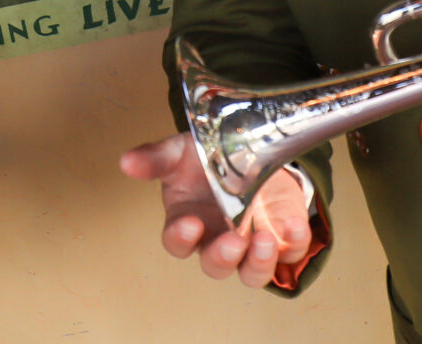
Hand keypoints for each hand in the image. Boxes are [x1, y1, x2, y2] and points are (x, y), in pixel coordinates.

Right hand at [119, 132, 311, 286]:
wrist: (250, 148)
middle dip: (223, 257)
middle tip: (234, 240)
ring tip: (264, 242)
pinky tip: (295, 226)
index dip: (182, 238)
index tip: (191, 223)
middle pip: (215, 266)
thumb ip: (155, 157)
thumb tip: (126, 161)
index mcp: (188, 221)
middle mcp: (217, 239)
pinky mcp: (282, 240)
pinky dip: (295, 244)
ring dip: (258, 264)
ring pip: (252, 273)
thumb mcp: (180, 151)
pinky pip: (291, 254)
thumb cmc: (210, 157)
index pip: (178, 243)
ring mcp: (250, 244)